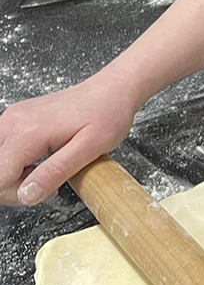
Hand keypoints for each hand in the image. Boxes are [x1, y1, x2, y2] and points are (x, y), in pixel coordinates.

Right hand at [0, 70, 139, 205]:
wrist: (112, 90)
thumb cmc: (107, 114)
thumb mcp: (89, 149)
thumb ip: (56, 172)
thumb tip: (27, 194)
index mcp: (28, 131)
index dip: (17, 194)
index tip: (43, 191)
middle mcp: (14, 121)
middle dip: (13, 186)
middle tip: (44, 185)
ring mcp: (13, 117)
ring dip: (12, 174)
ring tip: (42, 172)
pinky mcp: (17, 118)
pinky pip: (3, 149)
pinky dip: (14, 162)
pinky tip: (37, 161)